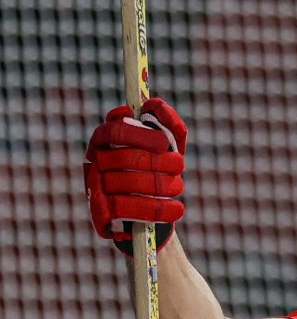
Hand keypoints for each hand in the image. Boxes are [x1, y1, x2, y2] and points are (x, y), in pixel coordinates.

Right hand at [84, 97, 186, 254]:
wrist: (152, 213)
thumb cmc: (160, 171)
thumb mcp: (169, 146)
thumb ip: (166, 123)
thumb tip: (153, 103)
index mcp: (106, 141)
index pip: (116, 131)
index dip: (140, 135)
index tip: (163, 142)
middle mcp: (95, 163)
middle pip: (127, 158)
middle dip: (160, 162)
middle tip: (180, 166)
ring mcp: (94, 189)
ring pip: (128, 184)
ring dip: (162, 186)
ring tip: (178, 187)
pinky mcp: (100, 215)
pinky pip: (125, 211)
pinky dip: (156, 210)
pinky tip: (175, 208)